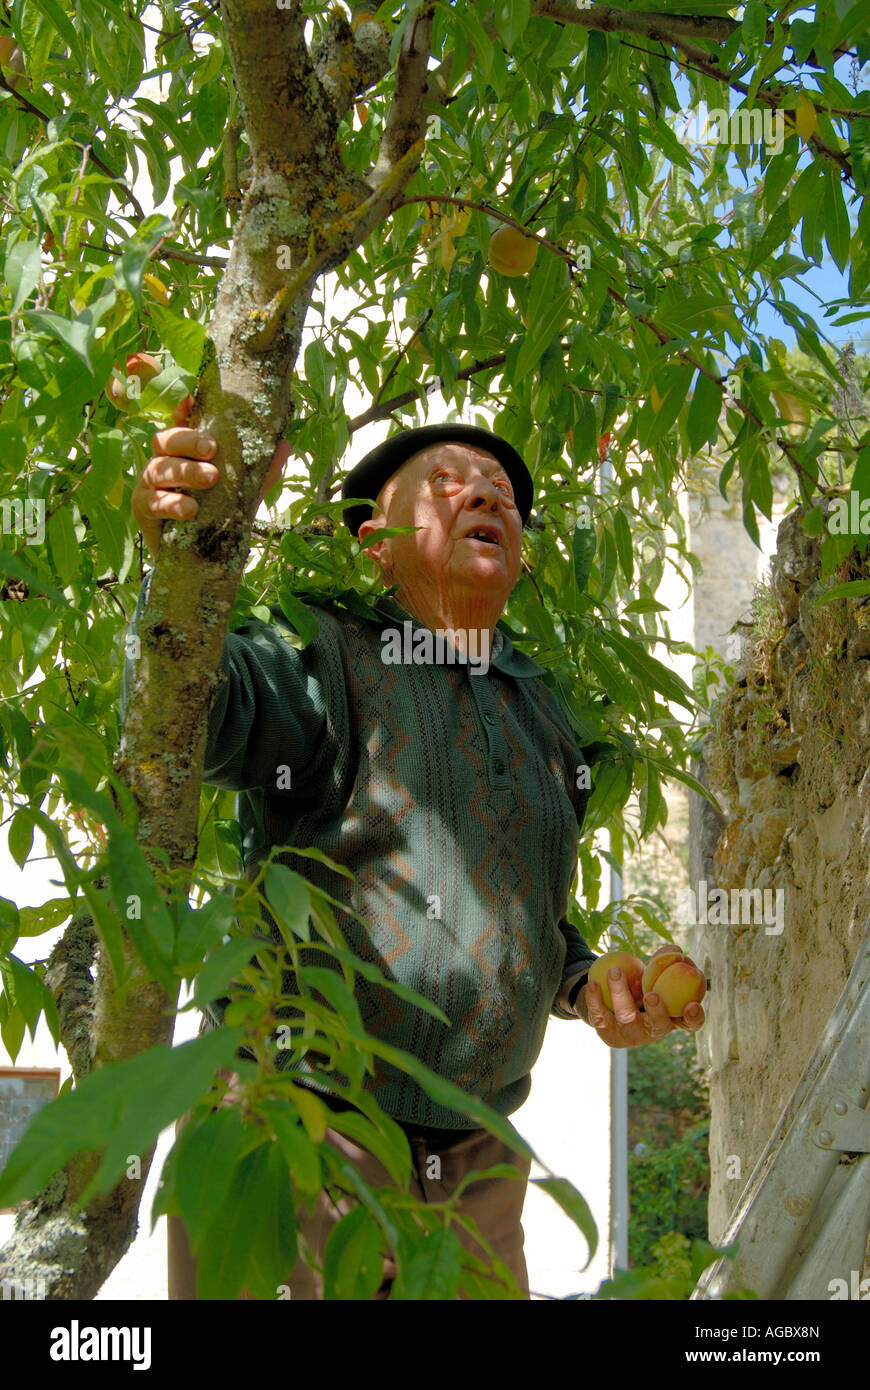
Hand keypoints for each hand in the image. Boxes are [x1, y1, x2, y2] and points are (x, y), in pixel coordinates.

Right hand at [130, 394, 290, 557]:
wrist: (196, 557)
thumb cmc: (215, 514)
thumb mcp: (241, 492)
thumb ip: (260, 472)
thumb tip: (285, 444)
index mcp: (184, 451)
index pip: (179, 423)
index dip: (182, 408)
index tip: (192, 399)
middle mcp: (163, 461)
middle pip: (165, 439)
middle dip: (188, 440)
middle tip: (212, 448)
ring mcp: (149, 484)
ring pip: (158, 469)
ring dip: (184, 471)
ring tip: (211, 478)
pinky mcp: (143, 509)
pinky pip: (152, 502)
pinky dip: (171, 503)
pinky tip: (189, 508)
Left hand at [583, 964, 705, 1048]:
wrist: (611, 1010)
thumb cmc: (641, 990)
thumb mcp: (654, 977)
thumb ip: (664, 963)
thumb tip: (675, 948)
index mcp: (671, 1019)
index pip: (690, 1023)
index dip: (694, 1017)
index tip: (692, 1005)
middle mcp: (653, 1031)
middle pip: (658, 1023)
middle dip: (657, 1011)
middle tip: (652, 995)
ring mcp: (631, 1035)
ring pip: (627, 1016)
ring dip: (621, 992)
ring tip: (615, 970)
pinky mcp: (609, 1034)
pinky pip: (601, 1015)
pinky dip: (595, 999)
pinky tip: (593, 983)